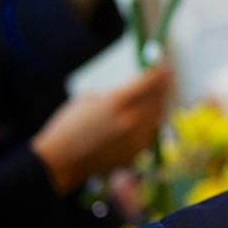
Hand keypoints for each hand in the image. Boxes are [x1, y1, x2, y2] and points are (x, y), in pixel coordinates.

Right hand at [31, 66, 172, 194]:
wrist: (61, 161)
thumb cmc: (68, 126)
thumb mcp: (88, 100)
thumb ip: (114, 94)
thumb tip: (133, 90)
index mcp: (117, 102)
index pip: (148, 82)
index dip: (158, 72)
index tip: (164, 66)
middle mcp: (131, 120)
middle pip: (157, 98)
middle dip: (162, 86)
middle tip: (166, 78)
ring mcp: (135, 139)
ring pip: (157, 116)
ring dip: (158, 103)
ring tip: (159, 94)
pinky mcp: (135, 153)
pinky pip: (149, 133)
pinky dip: (150, 122)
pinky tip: (148, 116)